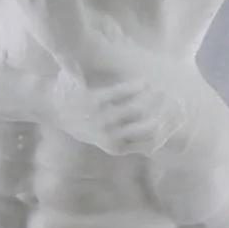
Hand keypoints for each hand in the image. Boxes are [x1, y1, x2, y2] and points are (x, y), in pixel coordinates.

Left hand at [59, 77, 186, 156]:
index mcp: (115, 146)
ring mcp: (102, 120)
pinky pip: (122, 93)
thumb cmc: (78, 122)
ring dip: (154, 98)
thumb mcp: (101, 137)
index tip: (177, 119)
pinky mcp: (95, 102)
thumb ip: (124, 137)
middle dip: (166, 114)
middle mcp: (110, 136)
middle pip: (149, 127)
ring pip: (138, 109)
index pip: (149, 143)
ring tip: (163, 90)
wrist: (50, 107)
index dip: (167, 130)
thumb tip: (152, 136)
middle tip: (176, 102)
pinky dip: (136, 86)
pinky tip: (145, 81)